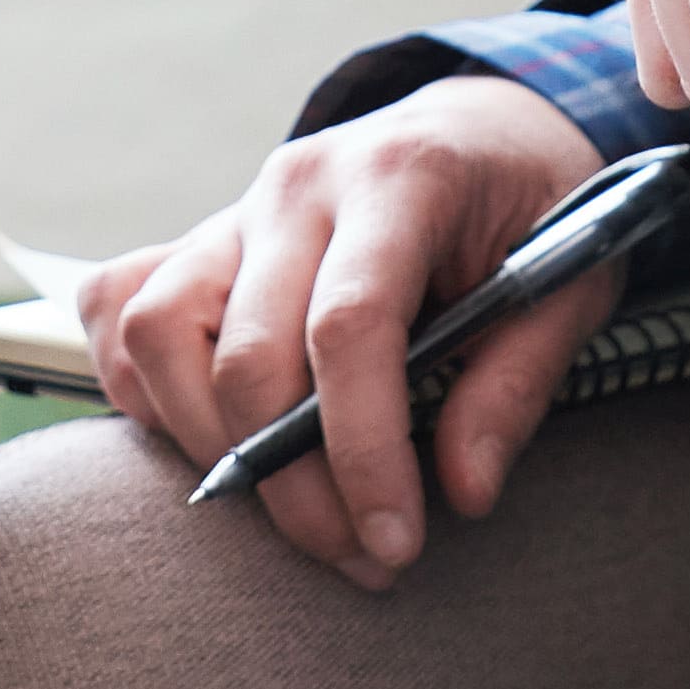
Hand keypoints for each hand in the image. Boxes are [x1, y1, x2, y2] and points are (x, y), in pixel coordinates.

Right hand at [75, 73, 625, 591]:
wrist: (480, 130)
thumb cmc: (530, 208)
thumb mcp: (569, 282)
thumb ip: (514, 386)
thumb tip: (463, 492)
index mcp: (400, 178)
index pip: (349, 326)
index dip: (362, 451)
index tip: (394, 542)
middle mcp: (297, 186)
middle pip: (247, 353)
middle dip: (295, 486)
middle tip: (362, 558)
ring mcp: (233, 210)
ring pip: (157, 333)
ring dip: (208, 444)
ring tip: (290, 506)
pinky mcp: (196, 238)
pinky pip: (120, 312)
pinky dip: (145, 389)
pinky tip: (216, 439)